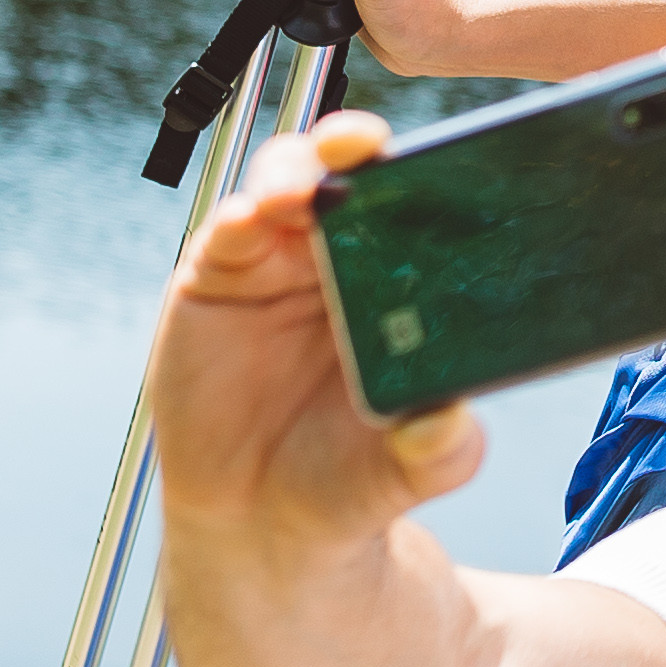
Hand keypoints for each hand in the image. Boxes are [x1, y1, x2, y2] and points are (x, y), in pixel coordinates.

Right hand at [151, 113, 488, 574]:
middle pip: (346, 173)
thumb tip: (452, 422)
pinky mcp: (213, 281)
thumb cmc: (352, 475)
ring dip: (291, 174)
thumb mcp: (412, 467)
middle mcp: (338, 258)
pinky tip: (246, 223)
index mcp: (402, 282)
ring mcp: (274, 263)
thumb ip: (441, 447)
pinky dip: (235, 219)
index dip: (423, 173)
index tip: (438, 159)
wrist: (264, 521)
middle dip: (351, 146)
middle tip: (360, 147)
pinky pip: (225, 234)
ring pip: (283, 185)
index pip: (417, 206)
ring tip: (299, 194)